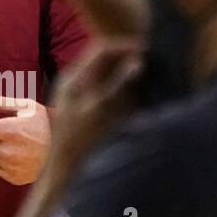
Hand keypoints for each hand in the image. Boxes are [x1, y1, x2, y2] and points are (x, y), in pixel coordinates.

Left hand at [47, 40, 143, 182]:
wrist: (64, 170)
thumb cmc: (80, 140)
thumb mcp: (101, 110)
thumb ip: (119, 84)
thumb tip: (138, 61)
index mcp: (74, 78)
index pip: (101, 49)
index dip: (125, 46)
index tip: (148, 49)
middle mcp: (75, 83)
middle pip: (104, 60)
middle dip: (127, 58)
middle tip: (152, 61)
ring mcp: (79, 96)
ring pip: (106, 75)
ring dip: (126, 73)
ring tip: (148, 76)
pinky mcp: (85, 110)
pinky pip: (106, 91)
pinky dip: (122, 89)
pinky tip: (136, 97)